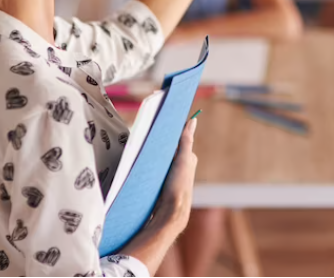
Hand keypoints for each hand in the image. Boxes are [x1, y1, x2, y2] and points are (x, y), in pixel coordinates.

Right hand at [152, 118, 197, 233]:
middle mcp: (180, 166)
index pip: (177, 138)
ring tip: (141, 145)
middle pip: (167, 148)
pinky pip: (153, 169)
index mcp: (188, 158)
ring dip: (152, 152)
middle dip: (159, 141)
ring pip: (159, 158)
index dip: (169, 130)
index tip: (158, 119)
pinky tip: (141, 161)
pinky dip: (148, 164)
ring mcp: (170, 175)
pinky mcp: (160, 183)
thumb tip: (193, 120)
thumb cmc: (179, 187)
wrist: (169, 214)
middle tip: (146, 132)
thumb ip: (186, 140)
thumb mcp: (183, 160)